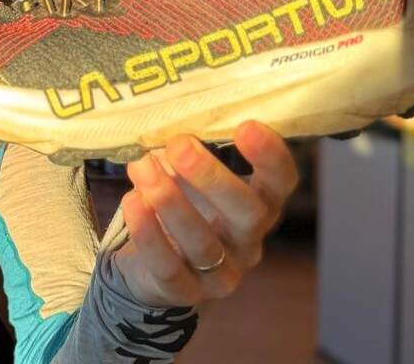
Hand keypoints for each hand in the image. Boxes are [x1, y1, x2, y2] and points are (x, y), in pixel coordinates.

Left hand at [113, 120, 298, 307]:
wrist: (153, 267)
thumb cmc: (181, 205)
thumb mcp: (189, 176)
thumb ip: (188, 152)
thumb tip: (167, 123)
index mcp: (258, 205)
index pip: (281, 182)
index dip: (271, 156)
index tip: (246, 126)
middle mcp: (247, 240)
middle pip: (247, 213)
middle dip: (212, 177)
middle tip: (179, 145)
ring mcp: (220, 272)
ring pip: (202, 242)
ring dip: (170, 201)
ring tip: (141, 168)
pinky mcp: (185, 291)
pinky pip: (168, 266)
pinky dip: (148, 233)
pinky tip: (133, 202)